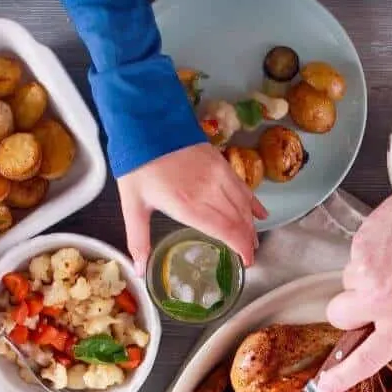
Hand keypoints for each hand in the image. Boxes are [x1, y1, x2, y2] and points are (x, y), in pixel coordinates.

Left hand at [116, 143, 267, 274]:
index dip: (241, 249)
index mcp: (189, 206)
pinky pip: (243, 187)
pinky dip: (253, 203)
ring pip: (244, 205)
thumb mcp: (132, 205)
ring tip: (253, 239)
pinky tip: (259, 213)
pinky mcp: (221, 163)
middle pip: (239, 221)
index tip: (246, 262)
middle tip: (249, 256)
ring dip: (251, 224)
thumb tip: (138, 270)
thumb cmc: (138, 164)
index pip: (227, 232)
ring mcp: (218, 176)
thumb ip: (138, 240)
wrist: (146, 121)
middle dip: (248, 241)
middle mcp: (209, 192)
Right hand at [316, 160, 391, 391]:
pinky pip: (353, 256)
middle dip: (349, 305)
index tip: (325, 384)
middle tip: (373, 292)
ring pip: (347, 282)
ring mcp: (367, 272)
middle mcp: (382, 301)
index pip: (366, 359)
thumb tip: (379, 328)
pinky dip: (369, 252)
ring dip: (364, 275)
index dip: (342, 374)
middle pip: (339, 315)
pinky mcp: (359, 245)